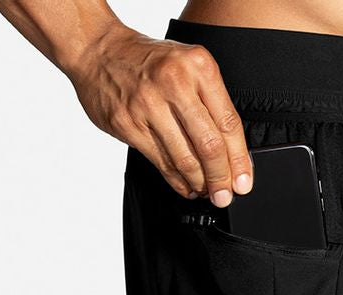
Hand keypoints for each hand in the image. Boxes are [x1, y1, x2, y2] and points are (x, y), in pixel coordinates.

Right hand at [65, 22, 252, 206]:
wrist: (99, 50)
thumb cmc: (151, 61)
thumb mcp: (190, 65)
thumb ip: (211, 102)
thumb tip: (233, 153)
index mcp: (199, 67)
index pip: (229, 122)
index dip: (239, 158)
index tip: (244, 180)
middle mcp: (175, 83)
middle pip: (209, 144)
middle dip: (221, 177)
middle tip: (226, 195)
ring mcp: (148, 104)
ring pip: (184, 158)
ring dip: (200, 182)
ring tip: (208, 192)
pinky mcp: (128, 124)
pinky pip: (160, 161)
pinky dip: (177, 180)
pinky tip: (187, 186)